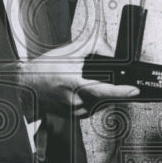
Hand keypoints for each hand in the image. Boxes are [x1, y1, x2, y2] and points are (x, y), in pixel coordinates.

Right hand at [17, 45, 139, 118]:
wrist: (27, 85)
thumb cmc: (44, 69)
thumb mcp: (69, 52)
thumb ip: (92, 46)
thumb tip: (110, 49)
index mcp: (74, 84)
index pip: (103, 90)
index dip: (121, 92)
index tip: (135, 91)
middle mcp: (76, 101)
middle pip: (106, 96)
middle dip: (114, 88)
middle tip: (114, 81)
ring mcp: (75, 111)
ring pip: (100, 103)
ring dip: (103, 93)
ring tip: (90, 81)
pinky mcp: (74, 116)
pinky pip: (93, 108)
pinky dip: (95, 98)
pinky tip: (87, 89)